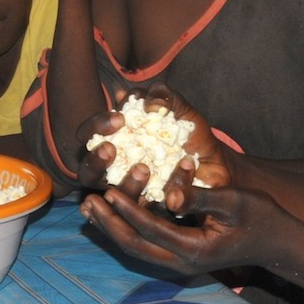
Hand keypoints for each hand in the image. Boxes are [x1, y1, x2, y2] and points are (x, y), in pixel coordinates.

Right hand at [75, 82, 233, 191]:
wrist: (216, 157)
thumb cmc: (186, 130)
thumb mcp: (176, 105)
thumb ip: (160, 95)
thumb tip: (138, 99)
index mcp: (113, 141)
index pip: (87, 135)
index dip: (97, 126)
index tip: (119, 119)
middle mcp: (115, 171)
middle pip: (87, 173)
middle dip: (95, 161)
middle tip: (110, 149)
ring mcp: (133, 193)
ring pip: (116, 197)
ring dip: (126, 183)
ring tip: (144, 169)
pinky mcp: (157, 207)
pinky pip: (157, 204)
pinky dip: (173, 185)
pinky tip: (187, 166)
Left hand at [80, 172, 286, 274]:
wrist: (276, 241)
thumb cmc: (259, 216)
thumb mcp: (232, 200)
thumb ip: (199, 198)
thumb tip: (168, 195)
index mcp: (194, 249)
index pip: (151, 230)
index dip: (128, 210)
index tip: (107, 191)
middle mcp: (182, 262)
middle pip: (135, 246)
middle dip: (110, 224)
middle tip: (88, 202)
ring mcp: (180, 262)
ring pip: (137, 248)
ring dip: (113, 229)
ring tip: (90, 208)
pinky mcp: (180, 255)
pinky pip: (146, 244)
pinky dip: (127, 229)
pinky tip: (114, 214)